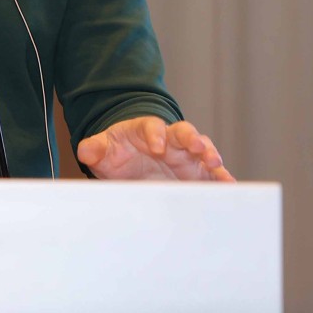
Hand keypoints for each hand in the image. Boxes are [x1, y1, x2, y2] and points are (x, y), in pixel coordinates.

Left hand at [76, 116, 233, 181]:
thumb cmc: (119, 151)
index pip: (153, 127)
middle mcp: (171, 140)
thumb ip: (95, 148)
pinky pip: (210, 173)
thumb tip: (84, 150)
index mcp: (147, 130)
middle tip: (198, 148)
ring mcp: (186, 156)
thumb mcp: (104, 149)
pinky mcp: (195, 172)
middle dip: (192, 139)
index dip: (155, 134)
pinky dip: (220, 178)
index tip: (156, 146)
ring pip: (203, 151)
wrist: (131, 160)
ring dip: (210, 155)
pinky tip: (229, 186)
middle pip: (185, 133)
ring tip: (216, 163)